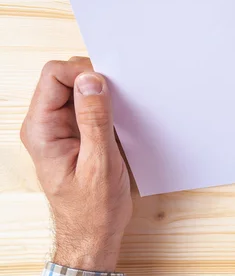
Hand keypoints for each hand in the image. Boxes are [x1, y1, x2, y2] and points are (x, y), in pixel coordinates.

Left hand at [20, 57, 131, 270]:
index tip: (109, 85)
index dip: (83, 73)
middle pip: (66, 78)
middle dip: (95, 80)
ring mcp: (61, 128)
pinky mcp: (77, 133)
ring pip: (80, 89)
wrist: (94, 233)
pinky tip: (121, 121)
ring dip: (103, 94)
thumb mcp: (99, 163)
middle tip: (119, 98)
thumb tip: (92, 80)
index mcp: (42, 130)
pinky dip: (108, 106)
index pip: (54, 76)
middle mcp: (47, 125)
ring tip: (121, 112)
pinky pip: (90, 105)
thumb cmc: (93, 208)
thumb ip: (94, 119)